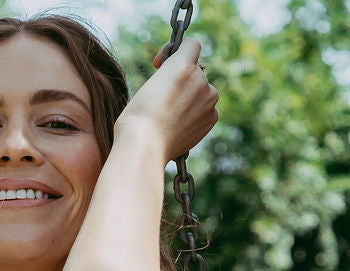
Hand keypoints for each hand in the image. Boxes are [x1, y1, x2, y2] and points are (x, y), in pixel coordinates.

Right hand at [115, 38, 216, 163]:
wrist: (145, 146)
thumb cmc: (137, 117)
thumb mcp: (149, 84)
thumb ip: (168, 76)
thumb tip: (178, 84)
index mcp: (182, 65)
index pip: (191, 45)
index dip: (175, 51)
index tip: (161, 65)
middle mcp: (200, 79)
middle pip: (196, 72)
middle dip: (182, 79)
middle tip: (164, 96)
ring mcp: (209, 100)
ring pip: (203, 91)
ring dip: (191, 97)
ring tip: (171, 113)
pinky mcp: (211, 118)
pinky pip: (207, 109)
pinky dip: (196, 114)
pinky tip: (179, 124)